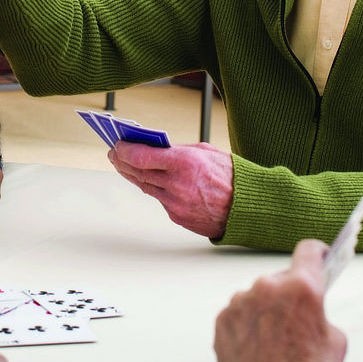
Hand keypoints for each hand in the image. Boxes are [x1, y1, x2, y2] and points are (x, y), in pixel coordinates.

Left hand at [108, 141, 232, 237]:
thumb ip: (177, 150)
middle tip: (114, 154)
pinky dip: (152, 188)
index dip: (125, 150)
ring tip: (123, 165)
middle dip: (122, 161)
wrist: (248, 207)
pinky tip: (146, 179)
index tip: (117, 144)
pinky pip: (159, 199)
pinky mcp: (178, 217)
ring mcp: (176, 203)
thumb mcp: (204, 151)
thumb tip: (155, 148)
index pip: (141, 156)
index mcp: (184, 163)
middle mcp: (177, 185)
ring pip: (144, 187)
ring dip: (131, 175)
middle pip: (138, 172)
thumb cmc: (231, 176)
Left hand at [214, 239, 346, 361]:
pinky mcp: (224, 316)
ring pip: (260, 295)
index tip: (319, 254)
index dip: (318, 252)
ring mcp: (242, 300)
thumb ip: (322, 314)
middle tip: (298, 319)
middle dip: (292, 295)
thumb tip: (313, 311)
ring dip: (268, 309)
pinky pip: (241, 311)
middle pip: (283, 279)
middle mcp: (267, 287)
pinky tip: (259, 343)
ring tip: (277, 339)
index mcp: (300, 289)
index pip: (309, 251)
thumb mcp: (335, 344)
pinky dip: (250, 323)